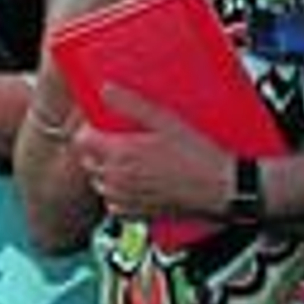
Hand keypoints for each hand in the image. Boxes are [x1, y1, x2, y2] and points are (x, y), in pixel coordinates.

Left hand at [71, 83, 231, 219]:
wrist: (222, 188)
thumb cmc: (198, 156)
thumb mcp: (166, 121)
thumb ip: (132, 104)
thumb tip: (106, 89)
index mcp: (120, 154)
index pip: (81, 141)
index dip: (88, 131)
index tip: (100, 127)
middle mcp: (117, 179)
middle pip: (87, 161)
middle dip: (96, 150)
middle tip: (116, 141)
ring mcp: (125, 199)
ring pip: (99, 183)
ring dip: (106, 172)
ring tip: (128, 161)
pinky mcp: (136, 214)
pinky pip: (113, 203)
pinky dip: (118, 194)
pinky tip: (135, 183)